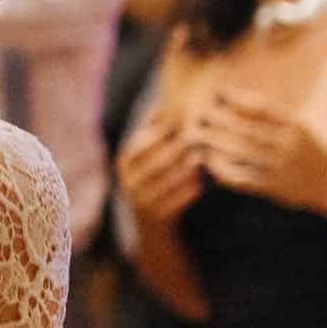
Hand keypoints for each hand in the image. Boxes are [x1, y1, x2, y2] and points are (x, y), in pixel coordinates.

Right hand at [116, 110, 204, 225]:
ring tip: (200, 157)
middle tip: (198, 135)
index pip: (141, 141)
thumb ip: (153, 133)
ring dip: (185, 168)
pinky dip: (189, 191)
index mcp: (124, 162)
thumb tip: (165, 102)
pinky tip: (202, 183)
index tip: (182, 118)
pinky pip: (176, 201)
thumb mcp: (145, 157)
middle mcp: (128, 181)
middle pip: (155, 160)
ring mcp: (142, 200)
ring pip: (166, 180)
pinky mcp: (157, 217)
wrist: (150, 225)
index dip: (160, 129)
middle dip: (177, 147)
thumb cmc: (153, 179)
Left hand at [188, 89, 326, 211]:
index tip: (218, 93)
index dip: (236, 97)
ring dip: (213, 142)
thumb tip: (230, 95)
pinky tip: (208, 160)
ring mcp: (280, 167)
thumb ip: (269, 113)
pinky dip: (220, 168)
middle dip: (217, 119)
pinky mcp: (271, 188)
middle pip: (244, 127)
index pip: (261, 106)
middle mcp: (288, 145)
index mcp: (295, 125)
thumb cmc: (304, 148)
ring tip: (197, 135)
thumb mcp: (296, 125)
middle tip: (200, 114)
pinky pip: (239, 176)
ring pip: (238, 151)